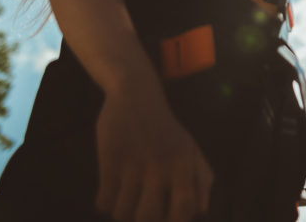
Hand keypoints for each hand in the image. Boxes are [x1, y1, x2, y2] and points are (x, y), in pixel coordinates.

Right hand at [95, 83, 212, 221]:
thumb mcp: (191, 149)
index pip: (185, 209)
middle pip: (148, 217)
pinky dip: (105, 202)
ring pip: (122, 213)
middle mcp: (160, 167)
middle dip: (142, 221)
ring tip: (124, 202)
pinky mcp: (110, 160)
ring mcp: (133, 164)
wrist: (136, 96)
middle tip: (140, 212)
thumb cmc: (166, 129)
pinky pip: (103, 201)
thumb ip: (202, 180)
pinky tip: (111, 191)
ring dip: (122, 212)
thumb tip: (201, 211)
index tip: (164, 218)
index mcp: (184, 165)